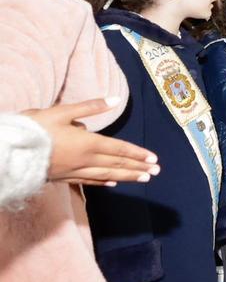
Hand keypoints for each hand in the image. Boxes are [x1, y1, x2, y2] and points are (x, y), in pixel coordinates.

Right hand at [25, 99, 159, 185]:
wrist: (9, 152)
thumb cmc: (35, 128)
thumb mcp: (63, 111)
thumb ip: (90, 107)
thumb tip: (115, 99)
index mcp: (88, 143)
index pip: (119, 149)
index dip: (137, 154)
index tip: (153, 160)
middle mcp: (85, 159)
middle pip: (116, 164)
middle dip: (137, 168)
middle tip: (155, 172)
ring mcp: (74, 171)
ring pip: (106, 175)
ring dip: (126, 176)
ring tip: (143, 179)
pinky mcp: (63, 177)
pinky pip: (88, 181)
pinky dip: (103, 181)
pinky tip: (112, 183)